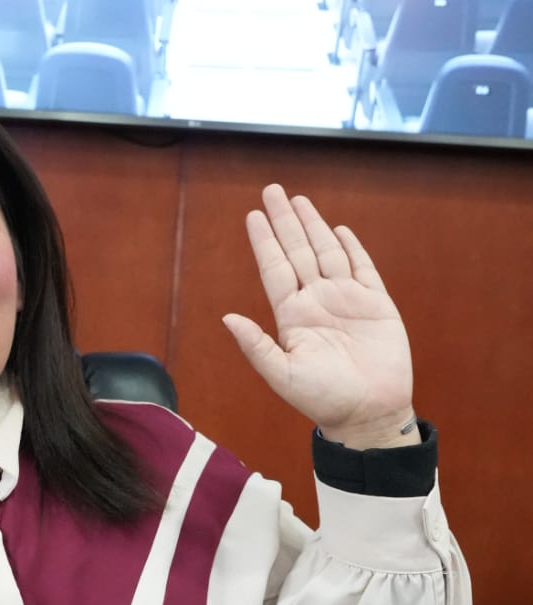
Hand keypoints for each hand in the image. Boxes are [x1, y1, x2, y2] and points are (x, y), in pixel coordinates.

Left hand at [222, 185, 414, 448]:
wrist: (369, 414)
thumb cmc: (324, 400)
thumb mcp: (283, 375)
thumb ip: (256, 346)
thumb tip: (227, 317)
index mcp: (293, 316)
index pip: (275, 269)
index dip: (264, 242)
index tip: (253, 216)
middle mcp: (317, 302)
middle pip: (298, 251)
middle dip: (285, 221)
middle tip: (272, 190)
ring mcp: (347, 300)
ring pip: (326, 252)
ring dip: (313, 226)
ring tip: (299, 200)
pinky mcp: (376, 305)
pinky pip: (362, 268)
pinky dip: (352, 247)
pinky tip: (338, 230)